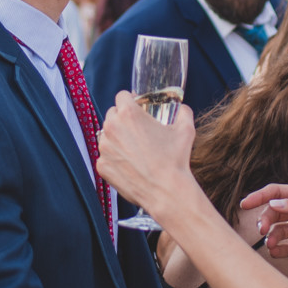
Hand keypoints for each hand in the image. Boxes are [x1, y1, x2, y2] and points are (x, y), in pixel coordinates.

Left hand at [96, 94, 196, 219]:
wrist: (166, 191)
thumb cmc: (175, 160)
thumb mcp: (186, 130)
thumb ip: (184, 113)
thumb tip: (183, 108)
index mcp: (129, 114)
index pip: (122, 96)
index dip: (131, 100)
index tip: (136, 107)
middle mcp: (112, 128)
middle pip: (112, 114)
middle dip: (122, 119)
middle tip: (137, 129)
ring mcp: (104, 148)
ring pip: (106, 136)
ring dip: (117, 138)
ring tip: (134, 149)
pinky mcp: (102, 166)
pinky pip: (105, 157)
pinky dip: (115, 159)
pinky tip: (130, 165)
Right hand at [241, 184, 287, 267]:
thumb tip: (275, 203)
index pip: (278, 193)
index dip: (260, 197)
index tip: (245, 204)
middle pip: (274, 213)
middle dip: (265, 220)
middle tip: (262, 230)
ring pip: (279, 231)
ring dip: (271, 236)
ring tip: (271, 244)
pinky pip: (287, 247)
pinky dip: (279, 250)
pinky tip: (276, 252)